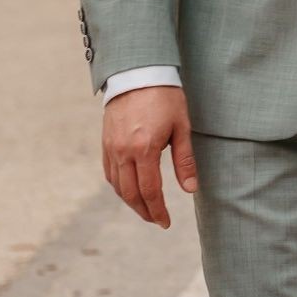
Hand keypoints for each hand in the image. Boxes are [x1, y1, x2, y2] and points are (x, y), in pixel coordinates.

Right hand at [102, 85, 197, 227]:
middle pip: (130, 194)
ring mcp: (111, 148)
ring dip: (131, 201)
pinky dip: (119, 187)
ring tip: (146, 208)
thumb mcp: (182, 127)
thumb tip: (190, 189)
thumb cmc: (166, 97)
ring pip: (117, 186)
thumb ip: (184, 160)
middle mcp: (123, 153)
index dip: (157, 210)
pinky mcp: (105, 143)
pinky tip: (130, 190)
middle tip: (157, 220)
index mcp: (144, 150)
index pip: (150, 191)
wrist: (139, 73)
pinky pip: (109, 173)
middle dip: (144, 211)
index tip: (165, 222)